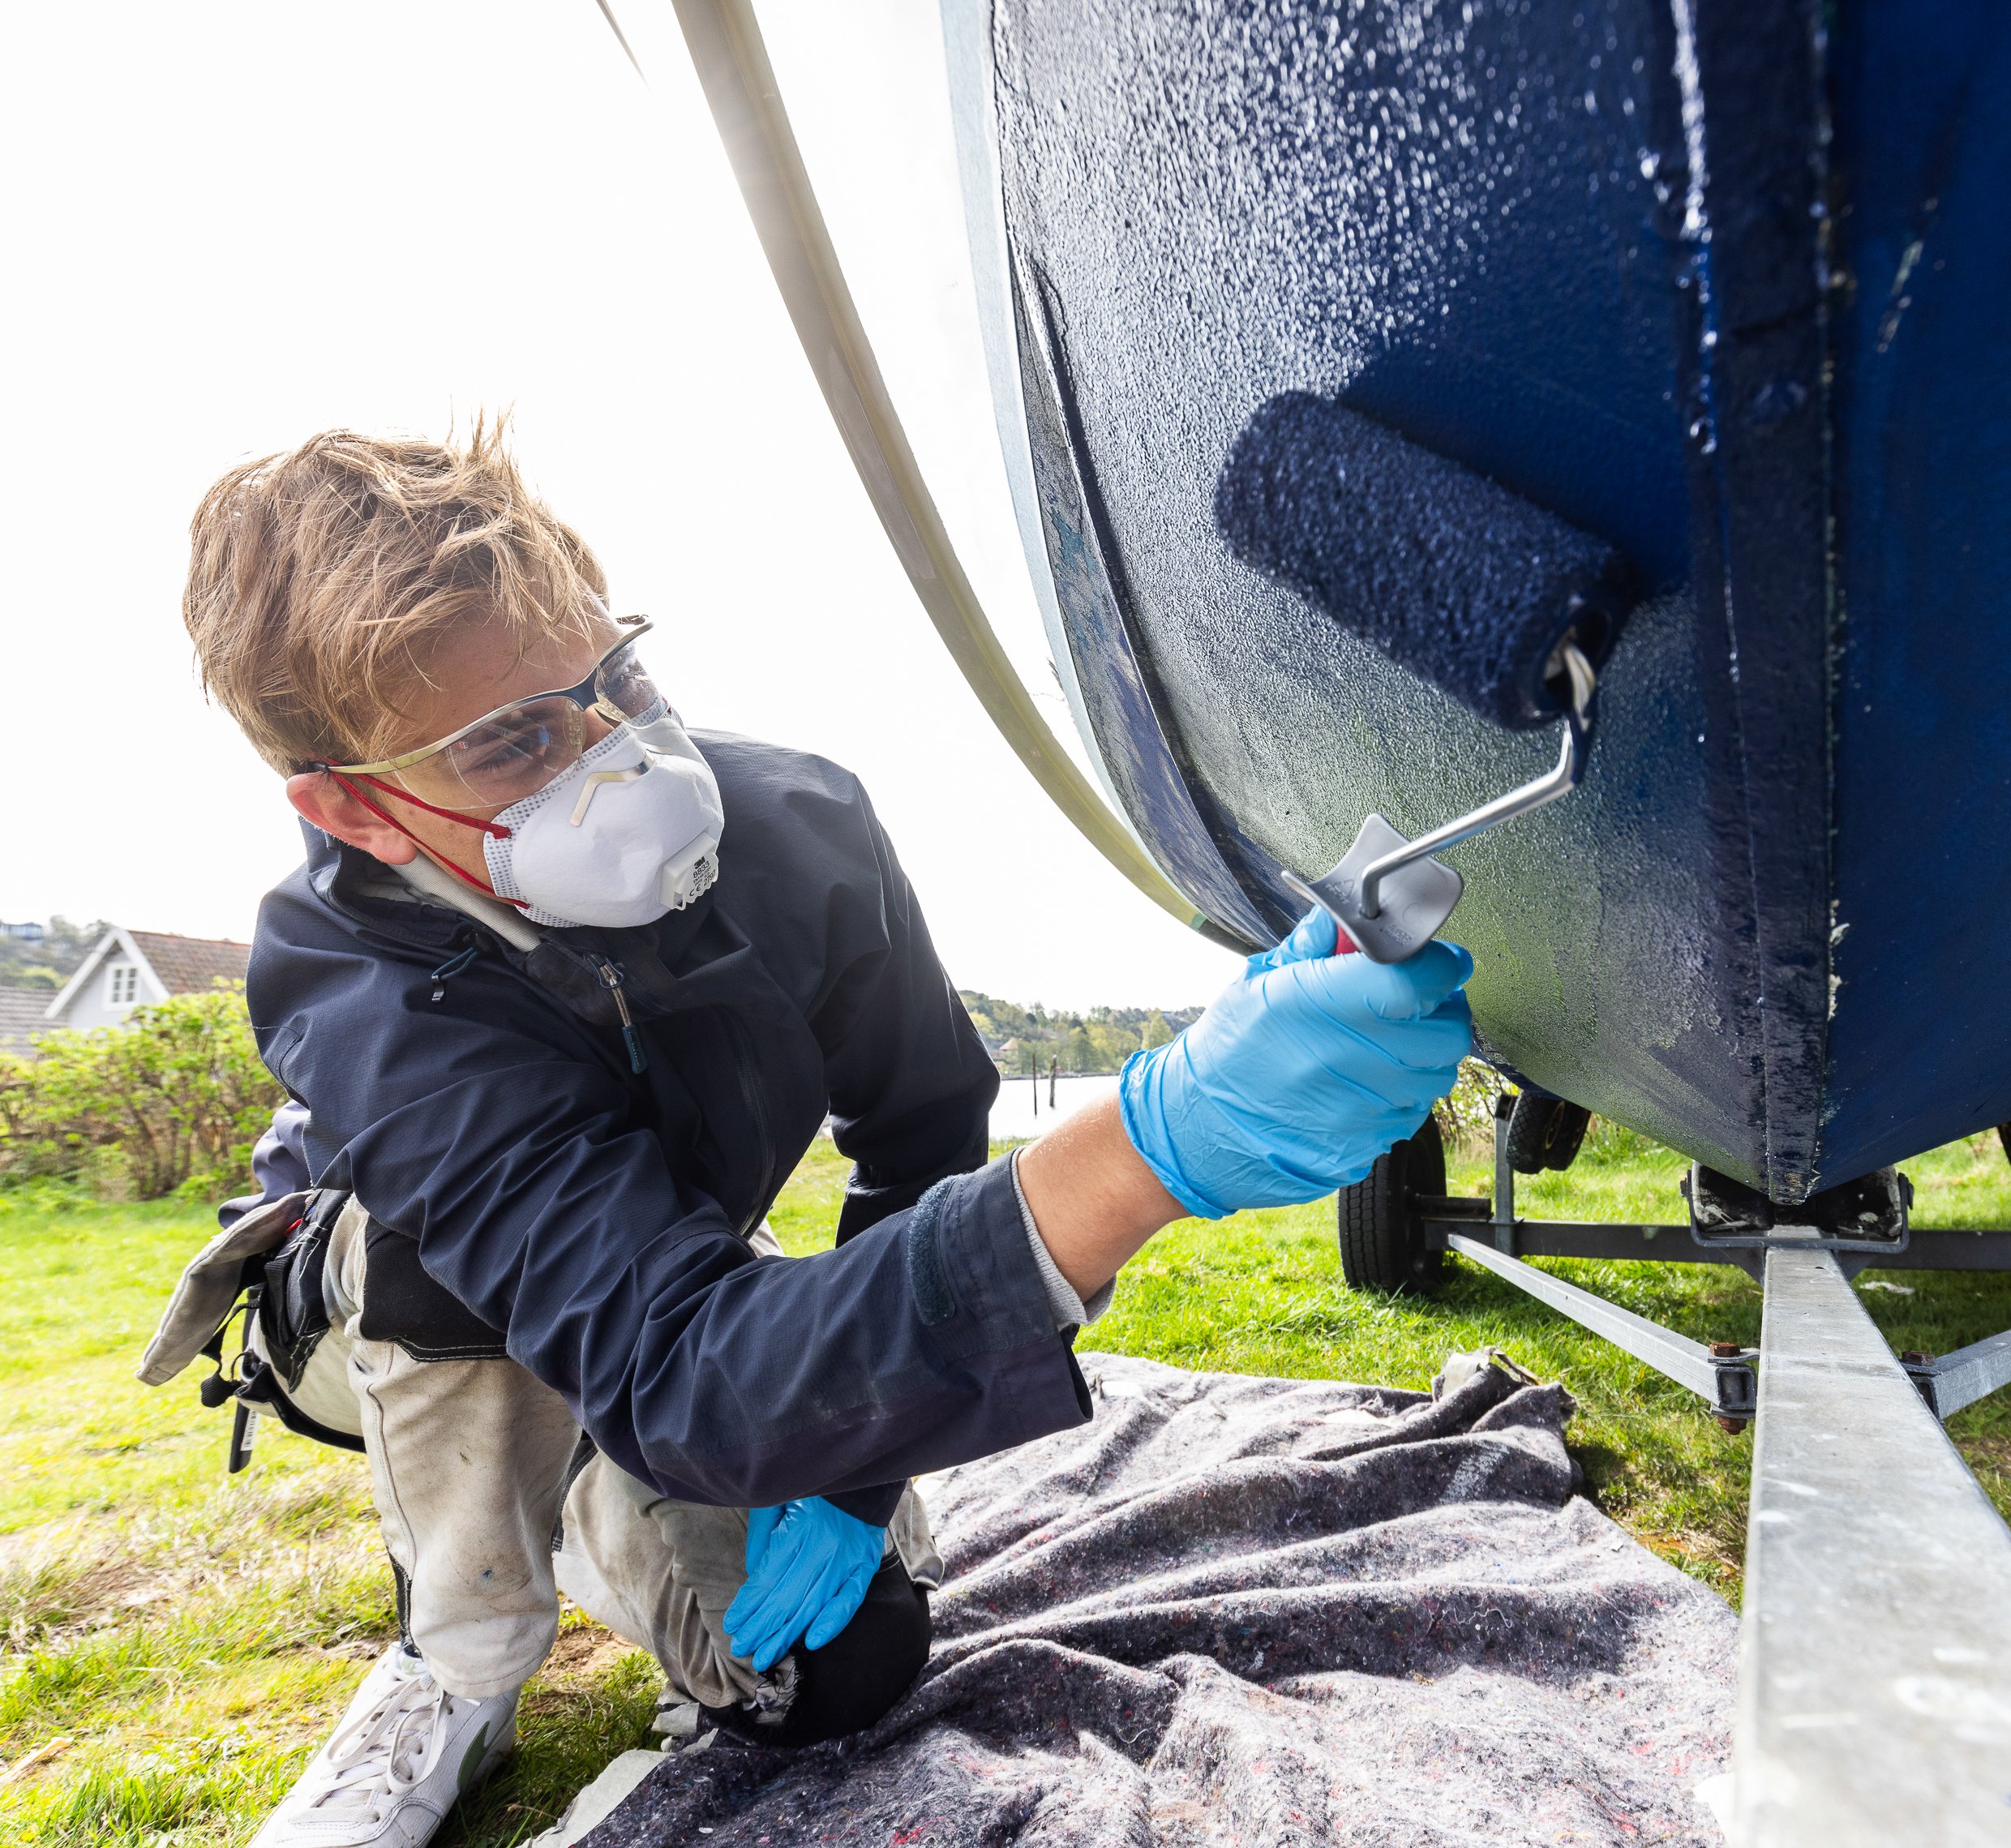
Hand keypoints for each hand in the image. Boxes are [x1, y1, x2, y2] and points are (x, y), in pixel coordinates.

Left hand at [724, 1497, 886, 1672]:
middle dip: (761, 1628)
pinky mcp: (865, 1564)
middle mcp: (823, 1549)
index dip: (748, 1606)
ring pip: (812, 1606)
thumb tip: (754, 1574)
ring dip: (787, 1634)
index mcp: (798, 1529)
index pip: (767, 1580)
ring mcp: (847, 1559)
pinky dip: (833, 1622)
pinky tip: (813, 1641)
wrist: (858, 1468)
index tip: (732, 1625)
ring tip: (765, 1656)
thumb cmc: (810, 1483)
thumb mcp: (776, 1496)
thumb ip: (762, 1535)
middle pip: (786, 1599)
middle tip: (742, 1649)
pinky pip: (850, 1600)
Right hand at [1118, 907, 1471, 1217]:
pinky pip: (1412, 1113)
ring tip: (1389, 1042)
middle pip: (1447, 1030)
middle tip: (1417, 1000)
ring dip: (1427, 1052)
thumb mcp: (1259, 980)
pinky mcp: (1364, 1146)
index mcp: (1317, 1005)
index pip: (1419, 981)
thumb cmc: (1227, 1052)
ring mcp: (1358, 1111)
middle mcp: (1343, 1059)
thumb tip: (1350, 916)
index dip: (1441, 965)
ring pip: (1438, 1073)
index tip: (1439, 960)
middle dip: (1442, 1008)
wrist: (1198, 1129)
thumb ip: (1314, 946)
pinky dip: (1404, 1092)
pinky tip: (1369, 1081)